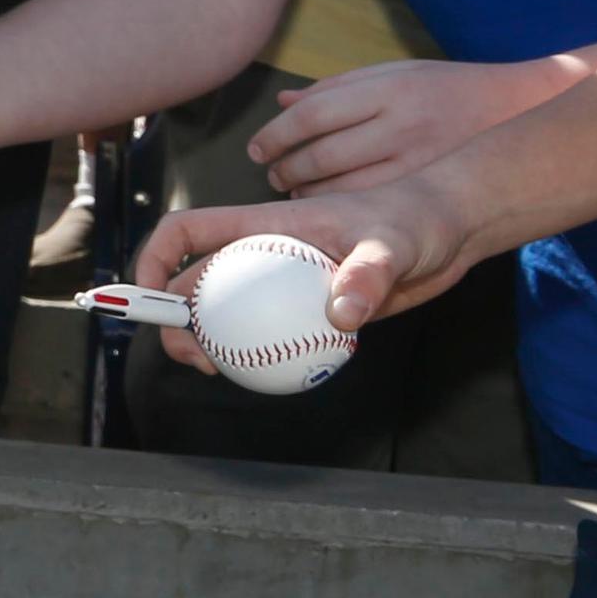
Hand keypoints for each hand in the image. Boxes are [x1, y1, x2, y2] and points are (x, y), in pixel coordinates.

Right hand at [134, 175, 482, 363]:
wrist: (445, 231)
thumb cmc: (413, 219)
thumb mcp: (390, 245)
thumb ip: (364, 275)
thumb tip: (339, 315)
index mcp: (262, 226)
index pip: (186, 231)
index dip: (154, 259)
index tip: (150, 297)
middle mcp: (262, 254)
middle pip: (196, 284)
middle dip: (175, 320)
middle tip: (197, 357)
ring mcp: (282, 284)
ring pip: (228, 314)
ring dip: (211, 343)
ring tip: (224, 370)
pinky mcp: (309, 310)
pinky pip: (270, 336)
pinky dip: (260, 358)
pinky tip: (276, 378)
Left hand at [249, 56, 573, 196]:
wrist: (518, 108)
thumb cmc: (447, 89)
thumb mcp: (393, 73)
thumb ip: (337, 89)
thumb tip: (284, 103)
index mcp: (385, 90)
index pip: (312, 114)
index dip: (276, 135)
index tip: (258, 148)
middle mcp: (400, 126)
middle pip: (322, 155)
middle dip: (285, 168)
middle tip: (271, 172)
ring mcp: (417, 163)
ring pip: (342, 188)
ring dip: (306, 192)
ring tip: (292, 188)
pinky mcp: (428, 191)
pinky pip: (369, 207)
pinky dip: (337, 209)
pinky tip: (325, 206)